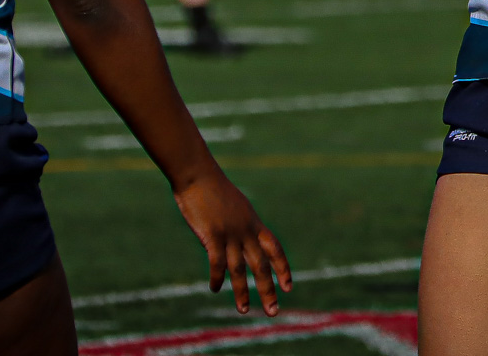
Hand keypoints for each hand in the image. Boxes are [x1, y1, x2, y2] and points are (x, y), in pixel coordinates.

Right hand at [173, 171, 291, 316]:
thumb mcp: (235, 207)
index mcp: (254, 223)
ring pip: (240, 269)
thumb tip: (238, 245)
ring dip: (242, 292)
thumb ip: (240, 226)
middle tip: (274, 311)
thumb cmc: (214, 189)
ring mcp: (230, 233)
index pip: (275, 249)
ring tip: (244, 310)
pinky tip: (215, 288)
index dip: (283, 268)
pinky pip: (217, 262)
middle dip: (268, 290)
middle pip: (261, 265)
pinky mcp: (212, 235)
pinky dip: (217, 278)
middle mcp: (246, 230)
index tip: (289, 286)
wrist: (198, 175)